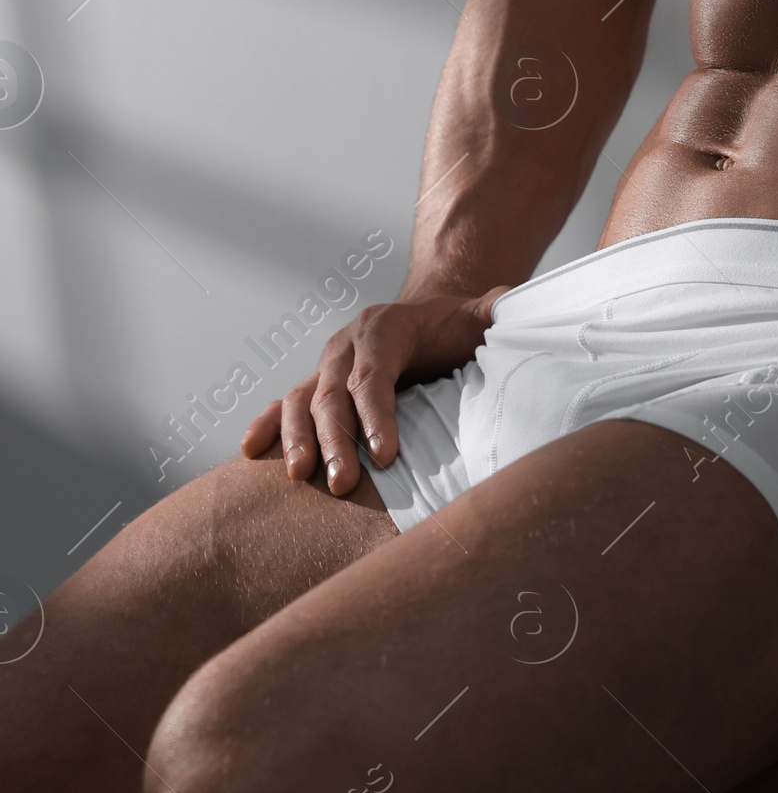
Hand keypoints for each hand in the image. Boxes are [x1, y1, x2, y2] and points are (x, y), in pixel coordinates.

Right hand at [239, 289, 507, 495]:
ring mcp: (326, 365)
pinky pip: (284, 404)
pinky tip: (251, 453)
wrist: (429, 315)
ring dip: (297, 439)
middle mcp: (347, 345)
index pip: (374, 375)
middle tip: (345, 485)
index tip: (386, 456)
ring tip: (301, 477)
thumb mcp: (481, 315)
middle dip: (336, 441)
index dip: (377, 415)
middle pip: (333, 394)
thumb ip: (498, 311)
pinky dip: (267, 426)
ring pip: (301, 400)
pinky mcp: (315, 386)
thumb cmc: (458, 326)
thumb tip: (511, 307)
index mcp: (384, 328)